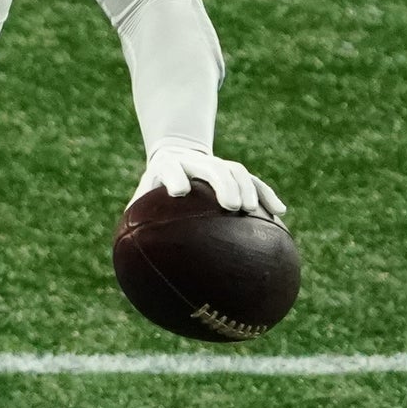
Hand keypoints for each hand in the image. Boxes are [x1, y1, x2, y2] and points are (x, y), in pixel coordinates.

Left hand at [137, 146, 286, 221]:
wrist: (175, 151)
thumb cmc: (154, 187)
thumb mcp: (142, 197)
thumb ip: (134, 220)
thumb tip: (126, 256)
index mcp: (167, 168)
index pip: (170, 169)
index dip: (174, 178)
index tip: (179, 192)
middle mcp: (194, 162)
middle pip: (211, 168)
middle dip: (222, 184)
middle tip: (231, 206)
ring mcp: (216, 163)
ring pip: (235, 170)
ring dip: (248, 188)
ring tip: (254, 210)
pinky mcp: (234, 169)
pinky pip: (254, 180)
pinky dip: (267, 193)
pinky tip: (280, 212)